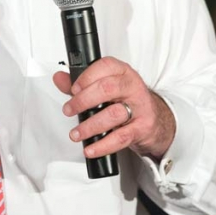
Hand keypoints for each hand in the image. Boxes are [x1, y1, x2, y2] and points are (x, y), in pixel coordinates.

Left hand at [53, 57, 175, 160]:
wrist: (156, 120)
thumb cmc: (127, 100)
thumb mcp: (106, 87)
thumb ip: (81, 83)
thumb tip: (59, 78)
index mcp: (123, 72)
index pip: (105, 66)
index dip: (86, 77)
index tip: (73, 89)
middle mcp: (132, 86)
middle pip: (107, 89)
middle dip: (83, 101)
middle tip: (69, 110)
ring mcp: (139, 107)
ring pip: (113, 114)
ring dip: (89, 126)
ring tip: (76, 133)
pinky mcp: (142, 127)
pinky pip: (120, 137)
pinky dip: (103, 145)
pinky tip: (91, 148)